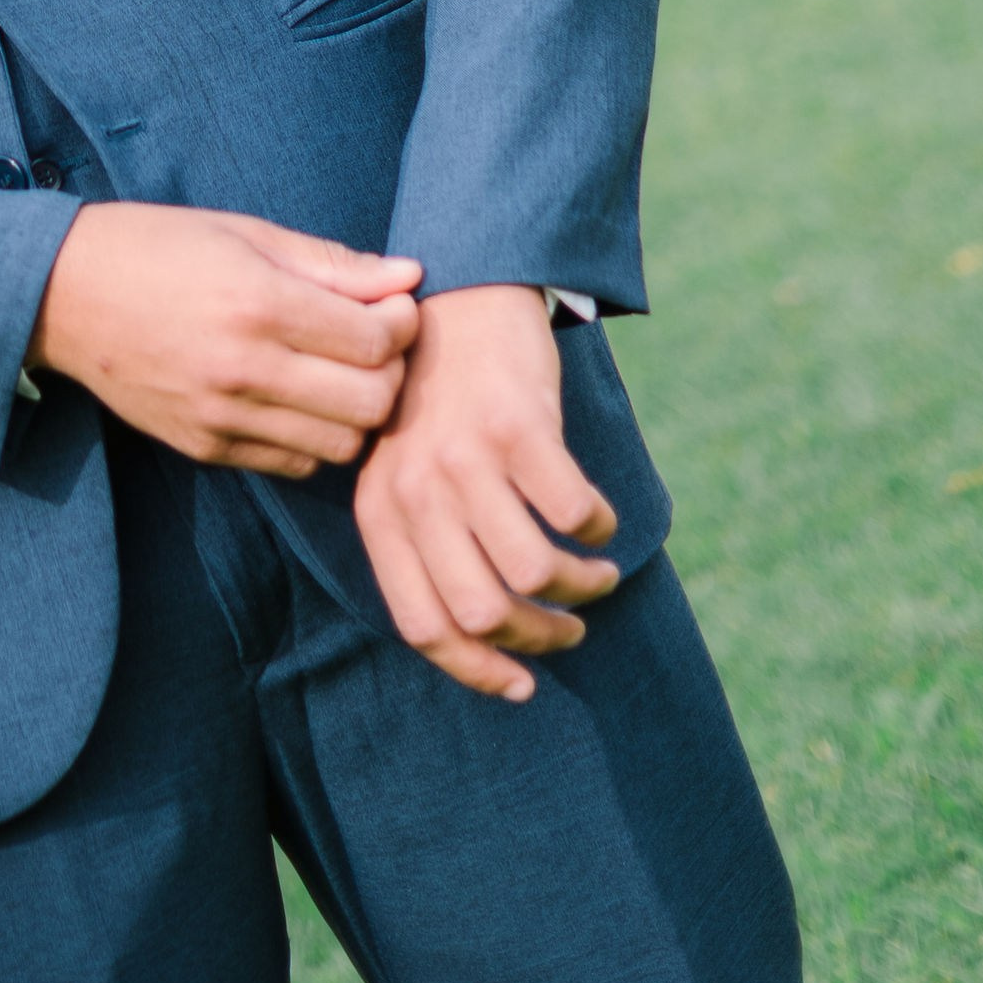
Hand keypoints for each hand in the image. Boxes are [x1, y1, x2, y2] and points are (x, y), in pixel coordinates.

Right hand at [28, 203, 421, 474]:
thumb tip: (411, 276)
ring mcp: (223, 416)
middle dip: (390, 372)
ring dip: (355, 412)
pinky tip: (296, 399)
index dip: (403, 323)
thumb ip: (334, 262)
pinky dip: (312, 436)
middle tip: (372, 343)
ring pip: (341, 446)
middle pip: (372, 402)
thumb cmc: (160, 247)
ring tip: (337, 374)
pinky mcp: (206, 447)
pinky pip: (294, 463)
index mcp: (259, 302)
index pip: (377, 341)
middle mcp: (244, 368)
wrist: (65, 294)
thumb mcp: (247, 233)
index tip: (391, 305)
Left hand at [354, 283, 620, 700]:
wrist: (460, 296)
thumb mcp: (408, 469)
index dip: (477, 671)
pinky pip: (574, 513)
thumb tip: (483, 639)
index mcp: (381, 510)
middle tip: (571, 628)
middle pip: (483, 612)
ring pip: (533, 572)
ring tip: (598, 576)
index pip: (422, 624)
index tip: (522, 686)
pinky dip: (598, 530)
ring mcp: (465, 457)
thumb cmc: (441, 399)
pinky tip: (601, 521)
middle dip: (540, 637)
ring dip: (581, 588)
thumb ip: (428, 541)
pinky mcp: (518, 427)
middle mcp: (415, 489)